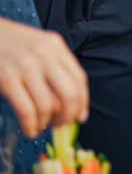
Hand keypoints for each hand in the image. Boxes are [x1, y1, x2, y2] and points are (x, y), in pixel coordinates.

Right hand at [0, 19, 88, 137]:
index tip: (80, 116)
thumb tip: (66, 105)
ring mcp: (26, 66)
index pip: (79, 78)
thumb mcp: (37, 48)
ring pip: (48, 105)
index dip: (82, 102)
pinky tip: (29, 129)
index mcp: (55, 45)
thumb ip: (53, 68)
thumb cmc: (9, 44)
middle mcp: (45, 54)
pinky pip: (27, 110)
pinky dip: (31, 125)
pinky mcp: (7, 78)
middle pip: (70, 93)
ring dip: (46, 123)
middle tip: (61, 125)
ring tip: (40, 127)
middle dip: (68, 116)